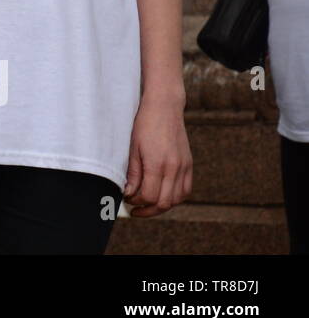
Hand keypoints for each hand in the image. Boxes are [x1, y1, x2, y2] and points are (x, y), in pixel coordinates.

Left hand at [122, 95, 191, 216]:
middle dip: (148, 210)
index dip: (136, 202)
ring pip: (177, 199)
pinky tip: (163, 195)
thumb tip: (129, 194)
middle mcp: (175, 168)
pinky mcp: (189, 164)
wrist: (164, 107)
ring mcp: (184, 166)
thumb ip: (132, 173)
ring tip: (147, 205)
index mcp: (158, 164)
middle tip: (135, 209)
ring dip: (162, 206)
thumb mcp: (132, 148)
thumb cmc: (144, 125)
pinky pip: (186, 189)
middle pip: (164, 202)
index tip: (127, 199)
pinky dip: (175, 197)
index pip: (149, 196)